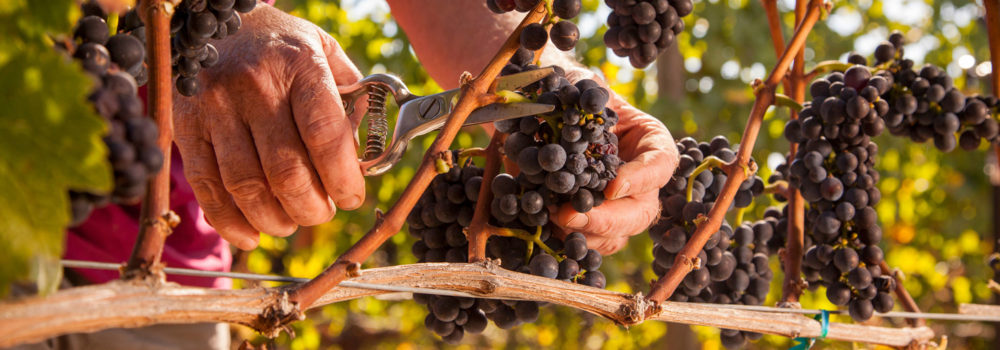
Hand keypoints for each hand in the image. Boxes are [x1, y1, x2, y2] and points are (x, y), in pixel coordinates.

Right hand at [174, 5, 364, 249]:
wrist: (211, 16)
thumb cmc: (280, 45)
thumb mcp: (323, 51)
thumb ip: (351, 97)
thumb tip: (367, 155)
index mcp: (299, 65)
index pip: (325, 135)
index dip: (343, 178)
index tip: (353, 197)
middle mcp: (255, 86)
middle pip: (286, 171)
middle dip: (312, 207)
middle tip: (323, 213)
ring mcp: (215, 107)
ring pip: (246, 186)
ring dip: (276, 219)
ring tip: (292, 222)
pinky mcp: (185, 126)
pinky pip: (207, 187)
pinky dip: (230, 222)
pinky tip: (252, 234)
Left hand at [553, 96, 678, 254]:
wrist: (551, 115)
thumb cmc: (575, 95)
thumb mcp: (583, 84)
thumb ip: (586, 90)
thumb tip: (584, 98)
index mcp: (652, 145)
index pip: (660, 165)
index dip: (640, 180)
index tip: (611, 187)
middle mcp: (642, 183)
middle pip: (641, 213)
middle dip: (606, 219)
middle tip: (570, 215)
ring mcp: (619, 208)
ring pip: (616, 237)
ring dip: (585, 234)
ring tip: (552, 220)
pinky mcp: (594, 223)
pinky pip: (589, 243)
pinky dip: (568, 240)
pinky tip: (545, 227)